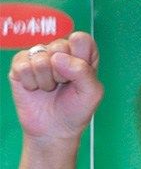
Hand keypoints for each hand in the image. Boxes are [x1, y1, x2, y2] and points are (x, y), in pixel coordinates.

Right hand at [8, 32, 101, 146]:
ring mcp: (39, 57)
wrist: (53, 129)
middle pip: (59, 45)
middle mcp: (60, 52)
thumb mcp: (92, 93)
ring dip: (46, 80)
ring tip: (50, 89)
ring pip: (41, 58)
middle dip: (63, 72)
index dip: (79, 56)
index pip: (81, 39)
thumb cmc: (75, 110)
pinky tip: (35, 89)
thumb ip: (83, 72)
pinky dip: (31, 82)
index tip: (79, 73)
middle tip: (64, 84)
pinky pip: (23, 65)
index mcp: (82, 55)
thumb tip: (57, 57)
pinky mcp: (20, 65)